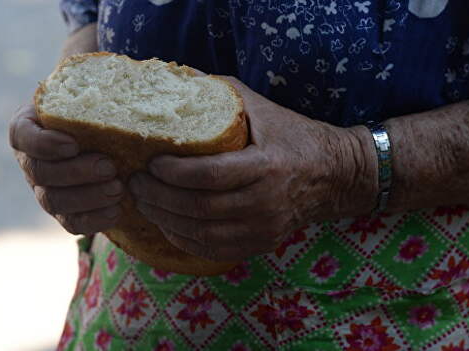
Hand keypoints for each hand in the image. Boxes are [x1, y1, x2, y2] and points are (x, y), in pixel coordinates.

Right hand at [9, 104, 124, 234]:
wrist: (105, 133)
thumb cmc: (98, 107)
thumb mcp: (95, 93)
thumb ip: (101, 91)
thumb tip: (133, 86)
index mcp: (29, 127)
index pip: (23, 136)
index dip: (44, 144)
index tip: (73, 143)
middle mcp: (31, 160)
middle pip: (41, 172)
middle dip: (76, 172)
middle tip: (109, 167)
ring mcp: (44, 189)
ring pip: (53, 201)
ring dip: (88, 197)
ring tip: (119, 189)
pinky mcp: (64, 211)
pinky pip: (70, 223)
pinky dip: (94, 220)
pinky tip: (118, 211)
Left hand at [128, 77, 376, 261]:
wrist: (334, 175)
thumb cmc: (293, 135)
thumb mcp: (262, 107)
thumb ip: (222, 92)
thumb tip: (178, 79)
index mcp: (267, 166)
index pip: (210, 175)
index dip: (173, 173)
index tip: (150, 163)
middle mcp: (266, 203)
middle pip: (199, 208)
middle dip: (158, 197)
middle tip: (134, 184)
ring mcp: (264, 228)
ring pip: (202, 233)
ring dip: (164, 219)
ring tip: (142, 202)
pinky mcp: (261, 243)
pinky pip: (213, 249)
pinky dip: (183, 239)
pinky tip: (166, 224)